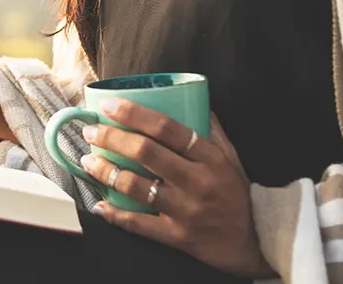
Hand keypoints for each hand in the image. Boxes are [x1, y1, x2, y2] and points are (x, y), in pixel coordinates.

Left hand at [80, 102, 272, 277]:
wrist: (254, 243)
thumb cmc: (237, 194)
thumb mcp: (231, 158)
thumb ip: (212, 130)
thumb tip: (194, 99)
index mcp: (210, 157)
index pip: (167, 128)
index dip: (134, 114)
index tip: (109, 106)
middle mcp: (197, 181)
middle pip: (145, 152)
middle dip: (111, 138)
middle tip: (91, 131)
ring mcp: (186, 210)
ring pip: (136, 186)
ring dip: (106, 171)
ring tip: (88, 161)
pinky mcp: (177, 236)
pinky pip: (139, 224)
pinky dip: (115, 214)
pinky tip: (99, 204)